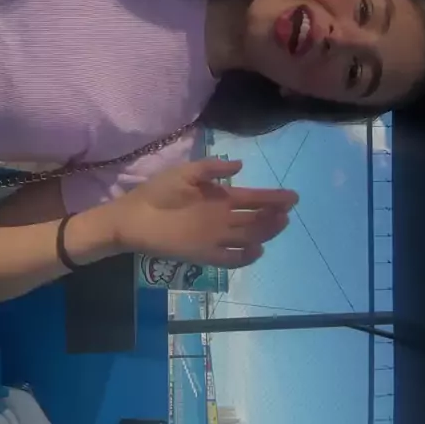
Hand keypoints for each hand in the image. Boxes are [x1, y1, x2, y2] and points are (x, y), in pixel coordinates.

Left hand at [110, 158, 297, 267]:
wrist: (133, 216)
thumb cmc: (158, 191)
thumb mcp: (186, 173)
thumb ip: (212, 169)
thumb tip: (240, 165)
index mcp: (219, 197)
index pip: (251, 198)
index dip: (271, 197)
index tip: (291, 196)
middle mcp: (221, 218)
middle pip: (254, 218)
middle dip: (272, 214)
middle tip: (288, 210)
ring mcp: (214, 237)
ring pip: (247, 237)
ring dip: (264, 232)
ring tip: (279, 223)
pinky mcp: (203, 254)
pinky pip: (229, 259)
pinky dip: (243, 257)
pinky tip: (256, 250)